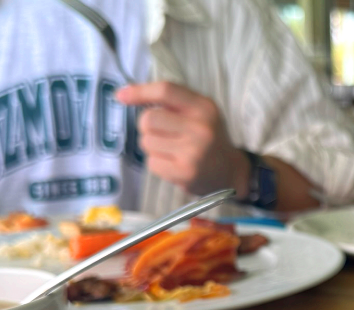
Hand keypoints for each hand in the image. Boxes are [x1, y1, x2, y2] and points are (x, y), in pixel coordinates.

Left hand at [116, 82, 248, 197]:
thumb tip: (124, 94)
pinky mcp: (185, 173)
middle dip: (147, 128)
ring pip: (147, 142)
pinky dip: (158, 164)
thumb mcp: (200, 113)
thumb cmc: (210, 139)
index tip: (121, 96)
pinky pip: (152, 163)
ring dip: (153, 147)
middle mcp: (200, 128)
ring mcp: (193, 152)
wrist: (232, 173)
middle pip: (148, 119)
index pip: (165, 91)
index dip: (139, 92)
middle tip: (163, 135)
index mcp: (204, 107)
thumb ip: (172, 101)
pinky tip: (173, 165)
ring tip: (172, 152)